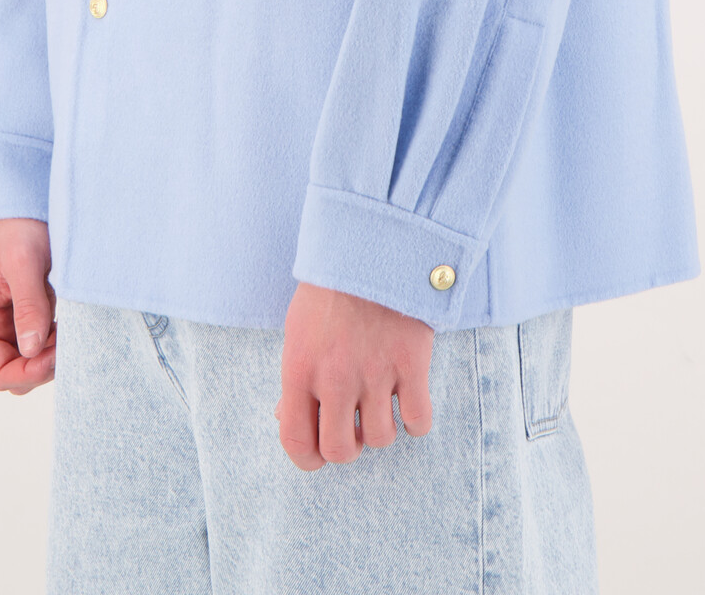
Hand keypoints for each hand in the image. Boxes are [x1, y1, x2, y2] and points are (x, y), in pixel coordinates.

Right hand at [0, 218, 56, 392]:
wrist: (27, 202)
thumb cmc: (19, 227)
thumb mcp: (23, 263)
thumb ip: (28, 305)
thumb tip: (33, 349)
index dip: (27, 373)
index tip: (55, 355)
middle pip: (16, 372)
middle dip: (42, 366)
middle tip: (68, 339)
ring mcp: (12, 321)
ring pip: (32, 360)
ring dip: (53, 352)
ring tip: (70, 325)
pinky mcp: (31, 313)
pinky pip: (44, 341)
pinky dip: (58, 338)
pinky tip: (70, 318)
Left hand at [274, 281, 433, 468]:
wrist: (374, 246)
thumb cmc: (331, 288)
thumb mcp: (299, 329)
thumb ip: (296, 376)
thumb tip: (286, 417)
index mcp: (300, 368)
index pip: (296, 441)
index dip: (308, 458)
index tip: (318, 454)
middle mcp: (335, 377)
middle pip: (340, 450)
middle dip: (347, 446)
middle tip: (353, 426)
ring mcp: (375, 372)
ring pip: (380, 438)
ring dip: (381, 428)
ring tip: (380, 403)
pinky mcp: (412, 363)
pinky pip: (419, 420)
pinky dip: (416, 420)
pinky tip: (409, 402)